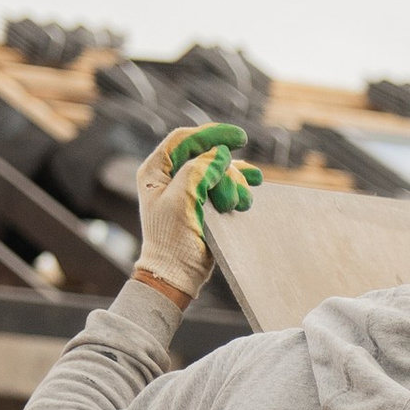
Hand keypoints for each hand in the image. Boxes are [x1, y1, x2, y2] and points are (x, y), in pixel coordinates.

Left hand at [135, 121, 260, 303]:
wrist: (178, 275)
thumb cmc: (172, 240)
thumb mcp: (181, 201)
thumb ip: (198, 171)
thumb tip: (220, 154)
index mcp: (156, 171)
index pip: (185, 139)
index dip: (212, 135)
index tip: (240, 138)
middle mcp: (172, 176)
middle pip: (208, 156)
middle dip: (226, 173)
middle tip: (229, 200)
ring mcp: (189, 189)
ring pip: (221, 171)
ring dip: (235, 184)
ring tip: (238, 205)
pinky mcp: (205, 203)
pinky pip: (227, 184)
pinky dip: (240, 186)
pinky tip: (253, 186)